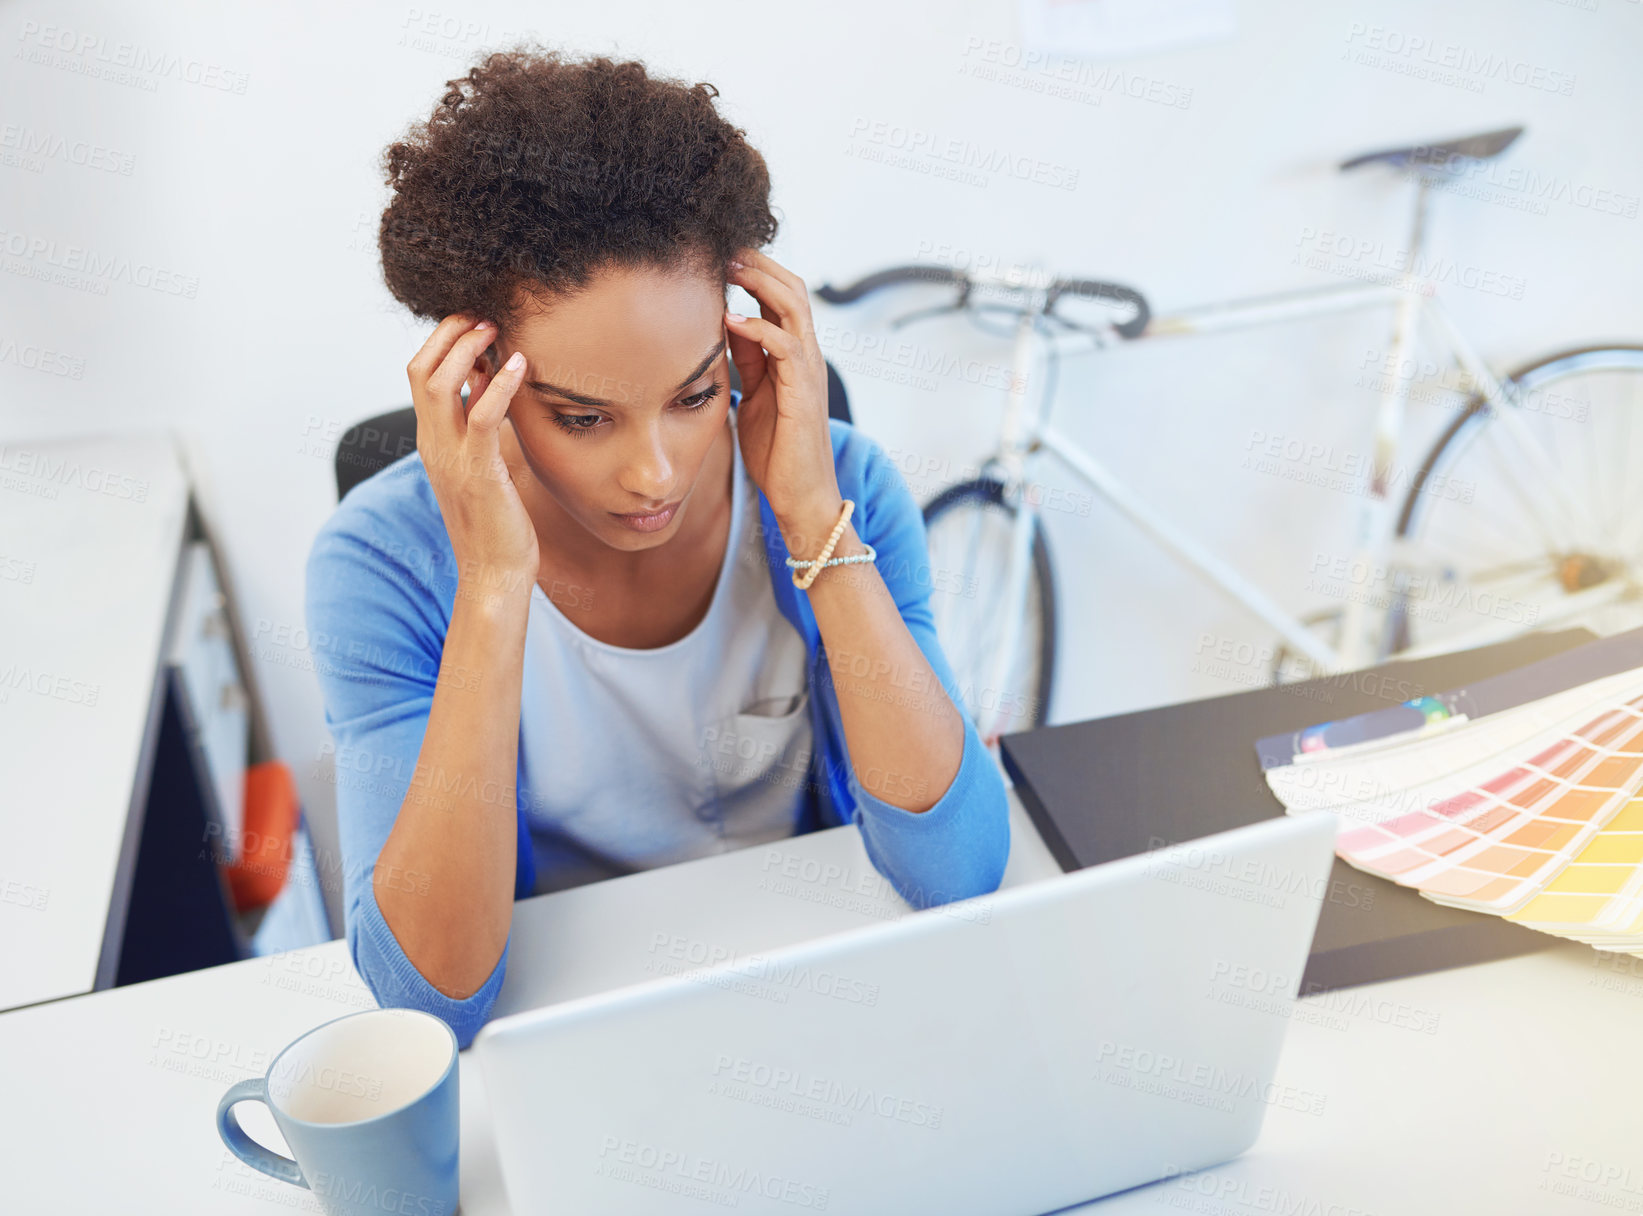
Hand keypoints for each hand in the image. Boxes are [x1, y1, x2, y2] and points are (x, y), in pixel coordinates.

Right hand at [407, 314, 538, 591]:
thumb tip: (489, 380)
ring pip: (440, 385)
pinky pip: (482, 416)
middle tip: (484, 315)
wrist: (494, 572)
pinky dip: (500, 385)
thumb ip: (479, 424)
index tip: (474, 322)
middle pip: (420, 369)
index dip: (443, 341)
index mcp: (432, 440)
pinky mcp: (478, 472)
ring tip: (496, 329)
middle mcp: (433, 444)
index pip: (419, 374)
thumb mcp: (485, 464)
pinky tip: (521, 365)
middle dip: (450, 334)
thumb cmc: (497, 520)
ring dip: (467, 350)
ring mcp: (450, 458)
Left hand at [724, 249, 844, 542]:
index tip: (720, 256)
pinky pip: (785, 345)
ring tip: (728, 267)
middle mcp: (806, 356)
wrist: (801, 496)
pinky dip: (758, 327)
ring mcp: (808, 372)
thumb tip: (723, 328)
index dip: (754, 271)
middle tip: (723, 248)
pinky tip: (729, 321)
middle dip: (758, 264)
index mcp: (794, 356)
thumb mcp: (753, 396)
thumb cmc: (777, 452)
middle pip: (791, 288)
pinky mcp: (803, 392)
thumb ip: (745, 362)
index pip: (781, 297)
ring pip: (794, 306)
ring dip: (760, 282)